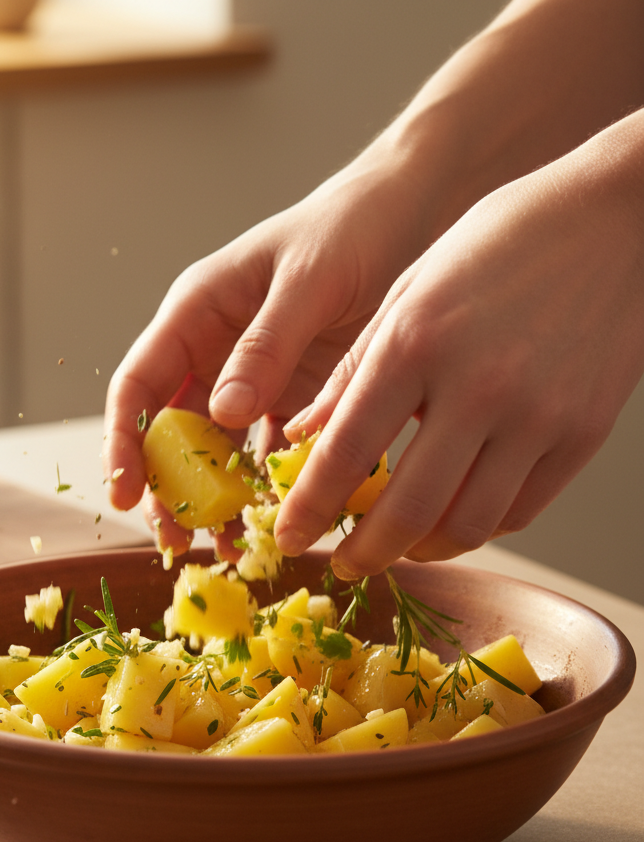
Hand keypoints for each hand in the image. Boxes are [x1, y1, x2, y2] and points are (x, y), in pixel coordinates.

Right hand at [104, 157, 432, 555]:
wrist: (415, 215)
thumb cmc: (353, 228)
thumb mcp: (308, 280)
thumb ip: (265, 344)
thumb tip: (221, 412)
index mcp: (197, 313)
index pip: (138, 384)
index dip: (123, 441)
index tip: (124, 492)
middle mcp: (214, 351)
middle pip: (169, 432)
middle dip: (168, 489)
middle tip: (177, 539)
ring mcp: (252, 380)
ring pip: (217, 453)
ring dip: (218, 501)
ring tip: (231, 548)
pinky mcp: (292, 399)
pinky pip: (270, 453)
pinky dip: (271, 490)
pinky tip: (281, 522)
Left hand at [278, 110, 643, 578]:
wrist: (616, 220)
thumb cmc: (495, 245)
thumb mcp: (405, 292)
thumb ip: (351, 373)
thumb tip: (301, 438)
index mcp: (416, 343)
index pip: (345, 451)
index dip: (309, 509)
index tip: (289, 537)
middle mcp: (478, 387)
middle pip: (408, 510)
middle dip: (363, 553)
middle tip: (341, 564)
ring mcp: (539, 416)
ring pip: (467, 525)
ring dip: (421, 551)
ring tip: (396, 545)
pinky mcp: (584, 433)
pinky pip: (520, 511)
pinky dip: (475, 528)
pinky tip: (450, 519)